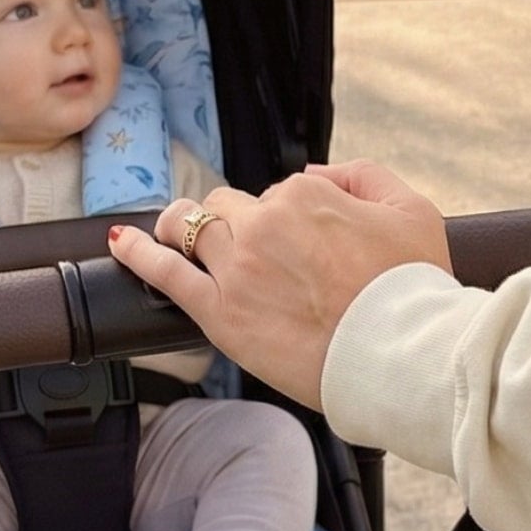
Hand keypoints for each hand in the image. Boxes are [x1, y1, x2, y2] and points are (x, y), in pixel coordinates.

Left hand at [106, 160, 451, 407]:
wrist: (398, 357)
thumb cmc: (411, 289)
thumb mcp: (409, 209)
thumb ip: (360, 176)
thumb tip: (315, 173)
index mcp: (305, 196)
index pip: (281, 193)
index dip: (291, 218)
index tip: (308, 248)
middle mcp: (263, 225)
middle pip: (229, 208)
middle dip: (238, 222)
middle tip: (256, 253)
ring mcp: (236, 269)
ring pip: (191, 229)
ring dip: (183, 227)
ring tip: (176, 232)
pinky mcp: (219, 314)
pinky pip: (164, 274)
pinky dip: (138, 253)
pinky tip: (119, 242)